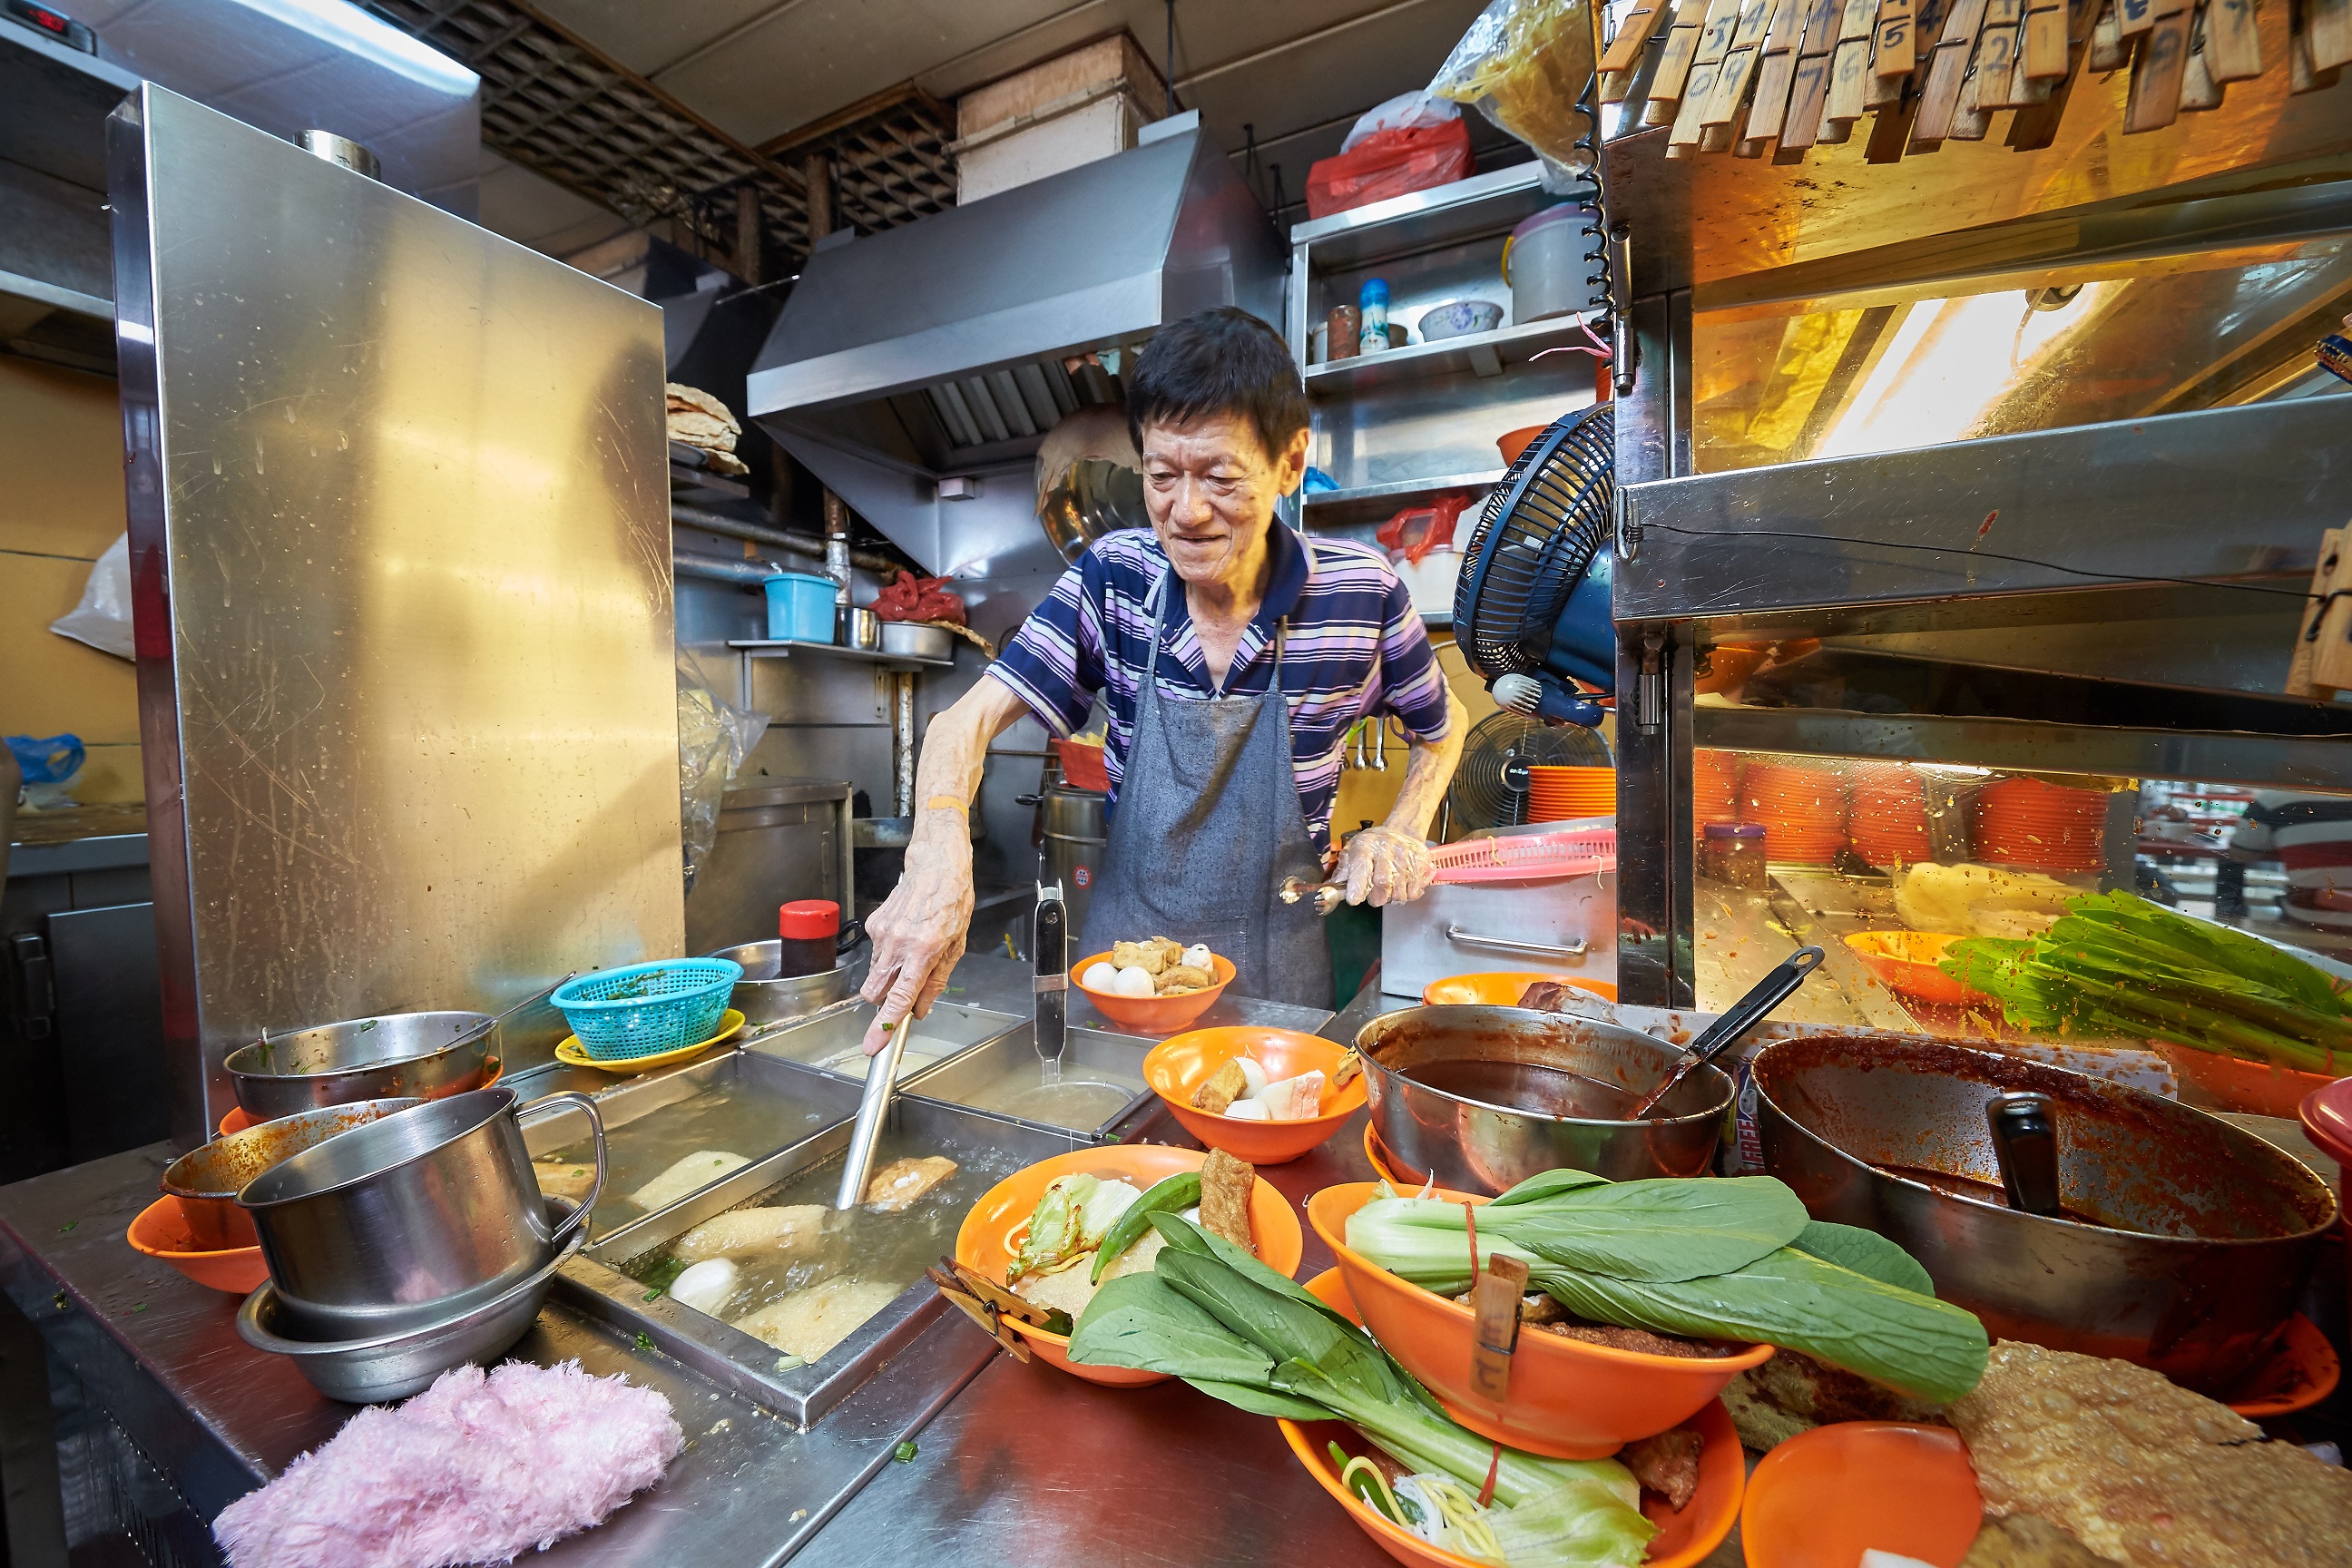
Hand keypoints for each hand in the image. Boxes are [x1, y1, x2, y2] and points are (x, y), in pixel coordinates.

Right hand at [857, 832, 973, 1052]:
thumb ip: (936, 982)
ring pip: (874, 973)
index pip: (898, 997)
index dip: (884, 1026)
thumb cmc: (952, 902)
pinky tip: (906, 935)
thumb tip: (920, 1010)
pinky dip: (888, 954)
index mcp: (924, 951)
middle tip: (903, 989)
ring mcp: (881, 933)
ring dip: (889, 974)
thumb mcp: (957, 946)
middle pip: (874, 992)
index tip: (872, 1046)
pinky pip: (876, 953)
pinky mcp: (873, 924)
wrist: (935, 866)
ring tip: (913, 951)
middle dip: (883, 1000)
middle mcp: (898, 944)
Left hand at [1337, 825, 1434, 906]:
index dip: (1357, 886)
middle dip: (1376, 898)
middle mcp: (1387, 848)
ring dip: (1392, 898)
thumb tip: (1333, 888)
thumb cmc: (1374, 845)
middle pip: (1383, 883)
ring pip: (1400, 892)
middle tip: (1374, 897)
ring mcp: (1407, 855)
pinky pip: (1414, 892)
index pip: (1361, 866)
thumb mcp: (1353, 850)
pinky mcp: (1421, 863)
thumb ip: (1343, 870)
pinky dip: (1407, 895)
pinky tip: (1402, 886)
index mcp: (1366, 845)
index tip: (1354, 899)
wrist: (1402, 831)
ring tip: (1388, 890)